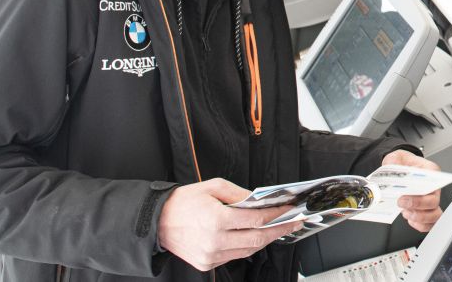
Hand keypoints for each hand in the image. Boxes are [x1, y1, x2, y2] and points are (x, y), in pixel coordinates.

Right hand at [157, 178, 302, 271]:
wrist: (157, 222)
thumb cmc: (183, 202)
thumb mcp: (213, 187)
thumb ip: (239, 194)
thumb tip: (260, 201)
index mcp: (217, 220)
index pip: (257, 219)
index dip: (277, 215)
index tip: (290, 211)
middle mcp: (215, 241)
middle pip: (257, 239)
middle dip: (279, 230)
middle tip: (294, 223)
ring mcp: (211, 255)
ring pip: (248, 250)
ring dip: (264, 240)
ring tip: (277, 229)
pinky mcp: (207, 264)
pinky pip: (234, 256)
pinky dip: (246, 247)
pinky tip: (253, 236)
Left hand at [380, 150, 442, 231]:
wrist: (401, 168)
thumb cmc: (404, 163)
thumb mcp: (397, 157)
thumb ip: (394, 160)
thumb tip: (391, 166)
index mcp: (431, 172)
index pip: (435, 184)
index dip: (421, 194)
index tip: (405, 195)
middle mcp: (433, 188)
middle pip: (435, 203)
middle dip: (417, 207)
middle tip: (401, 203)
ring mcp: (430, 201)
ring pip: (435, 216)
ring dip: (420, 218)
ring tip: (406, 213)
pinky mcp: (425, 211)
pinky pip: (429, 224)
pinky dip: (419, 225)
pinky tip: (410, 219)